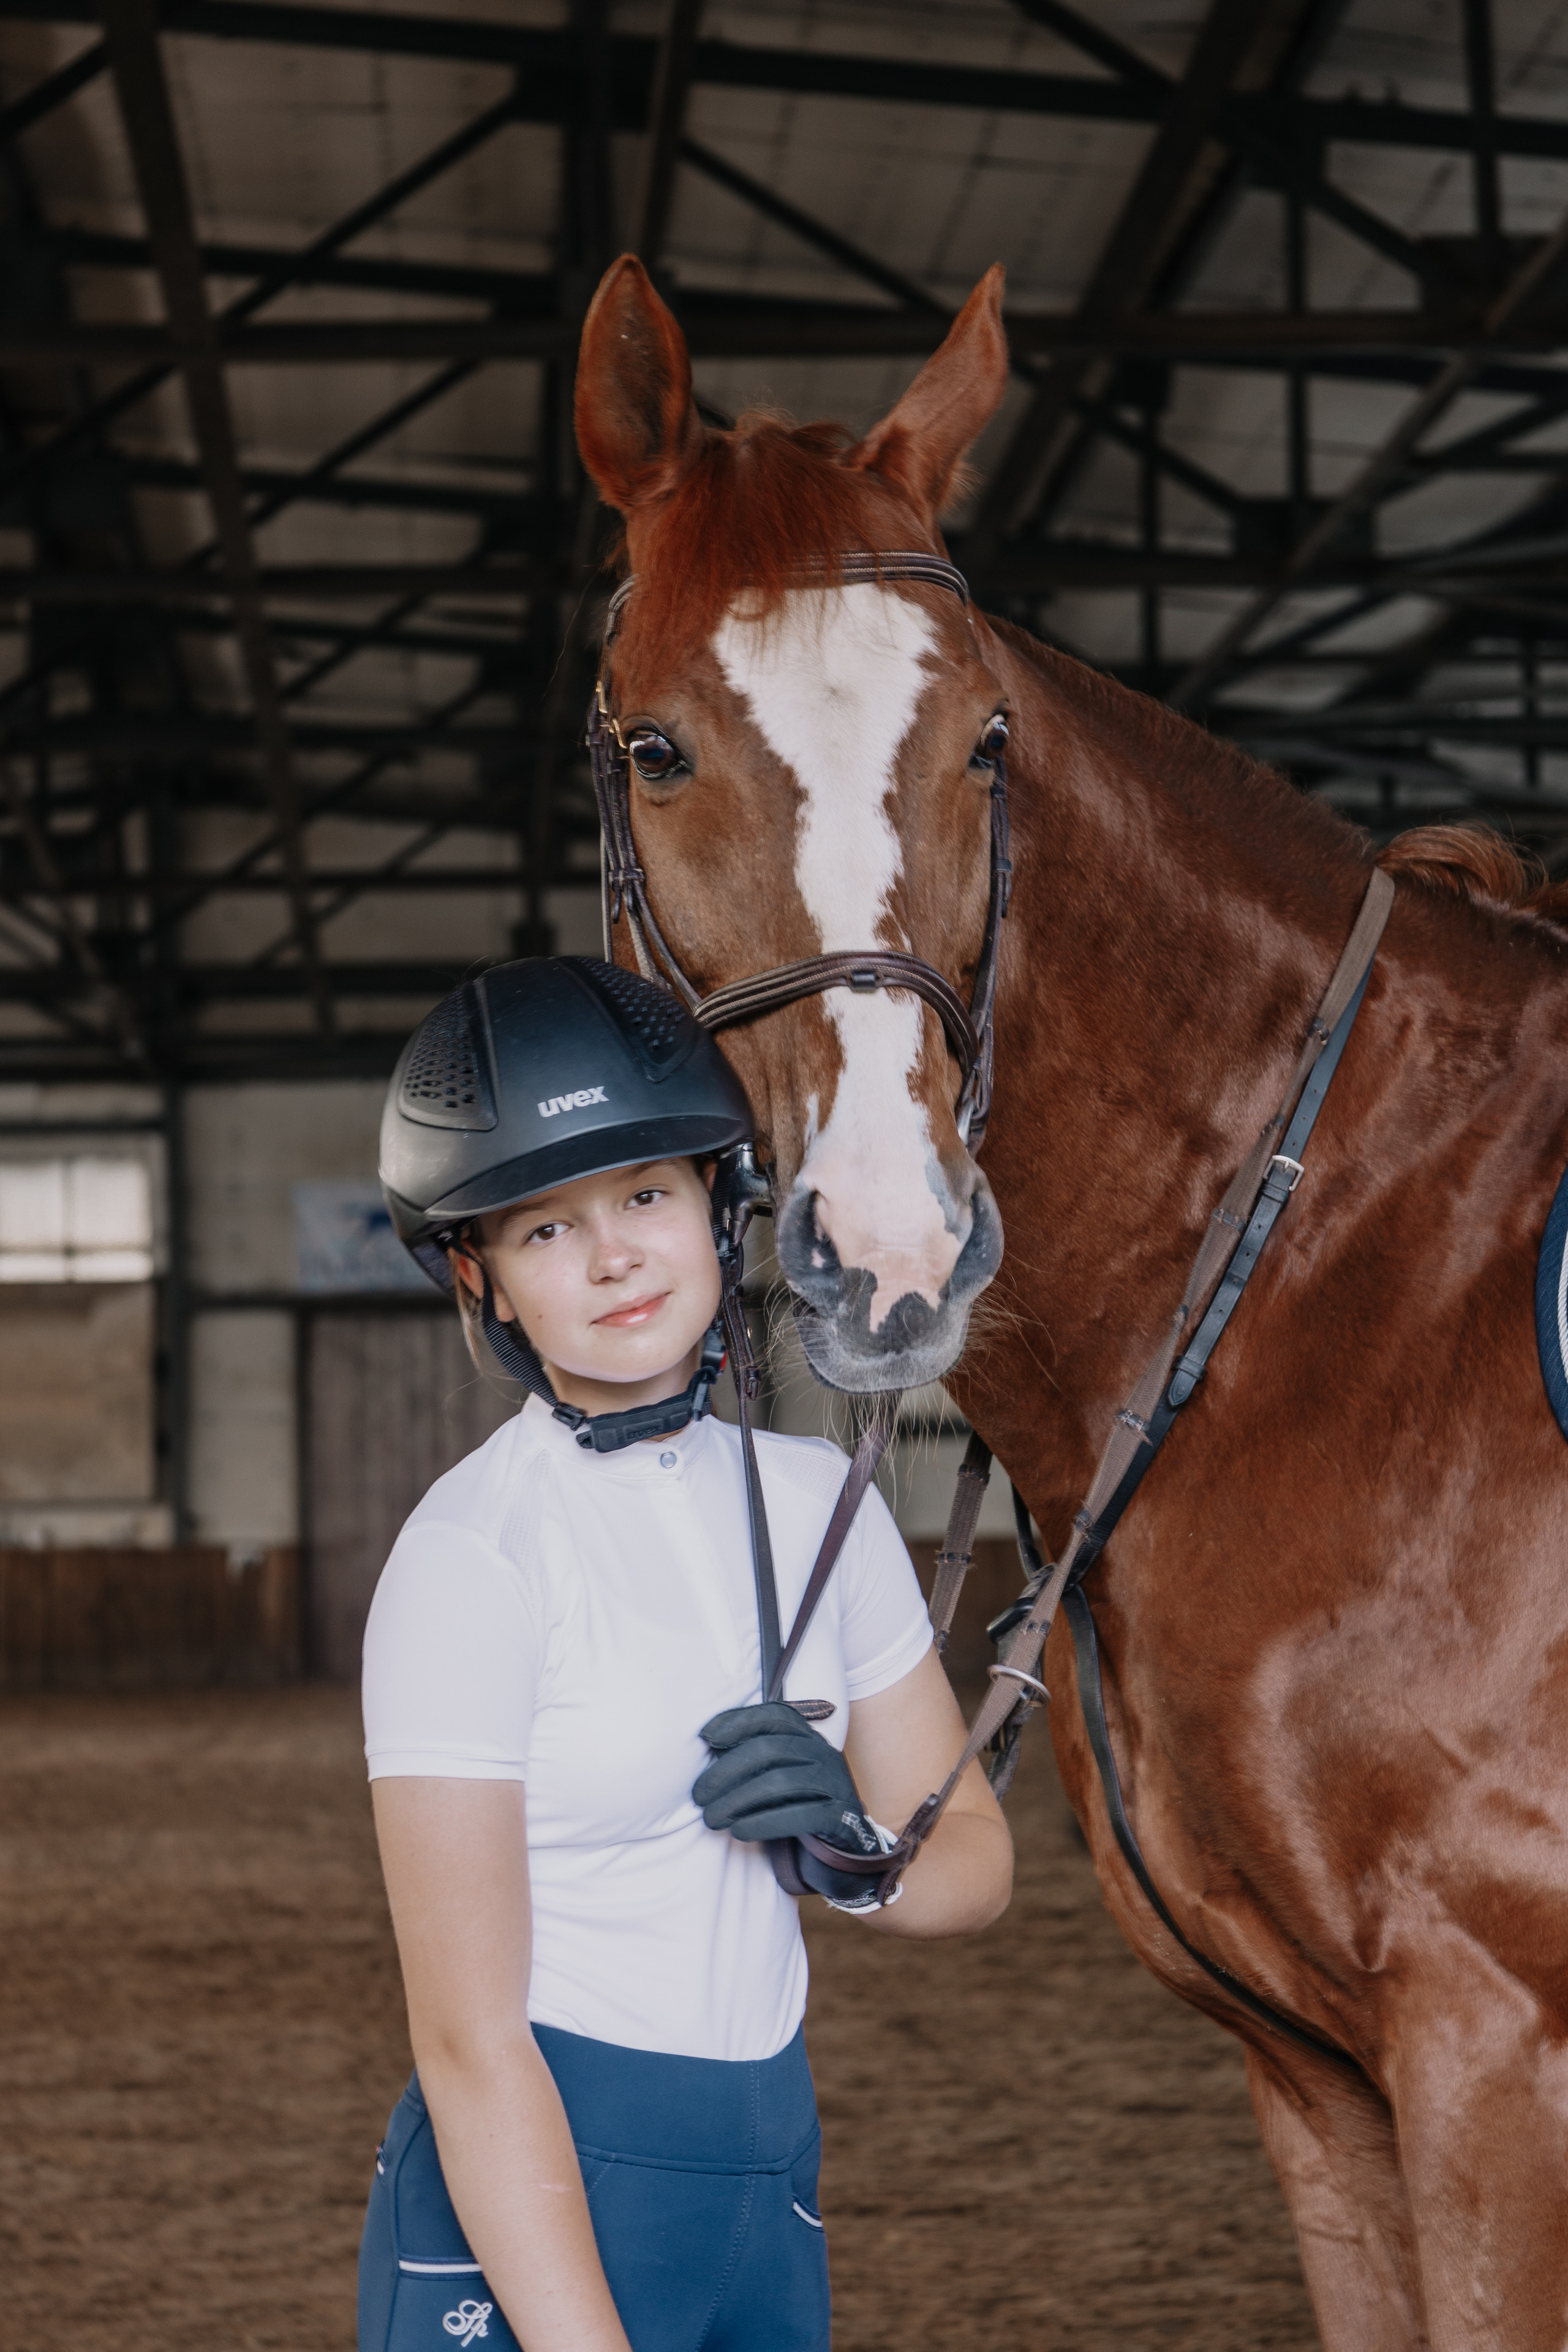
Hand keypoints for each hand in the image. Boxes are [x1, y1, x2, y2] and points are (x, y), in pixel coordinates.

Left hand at [694, 1703, 885, 1901]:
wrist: (849, 1840)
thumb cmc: (801, 1801)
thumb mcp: (781, 1770)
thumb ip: (754, 1754)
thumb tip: (709, 1742)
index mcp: (808, 1735)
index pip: (773, 1716)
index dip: (738, 1721)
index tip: (707, 1737)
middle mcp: (823, 1752)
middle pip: (769, 1750)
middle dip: (726, 1772)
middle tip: (699, 1796)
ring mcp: (835, 1783)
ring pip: (780, 1783)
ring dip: (737, 1801)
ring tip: (711, 1819)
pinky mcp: (841, 1816)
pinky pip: (800, 1816)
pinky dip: (764, 1823)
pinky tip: (739, 1832)